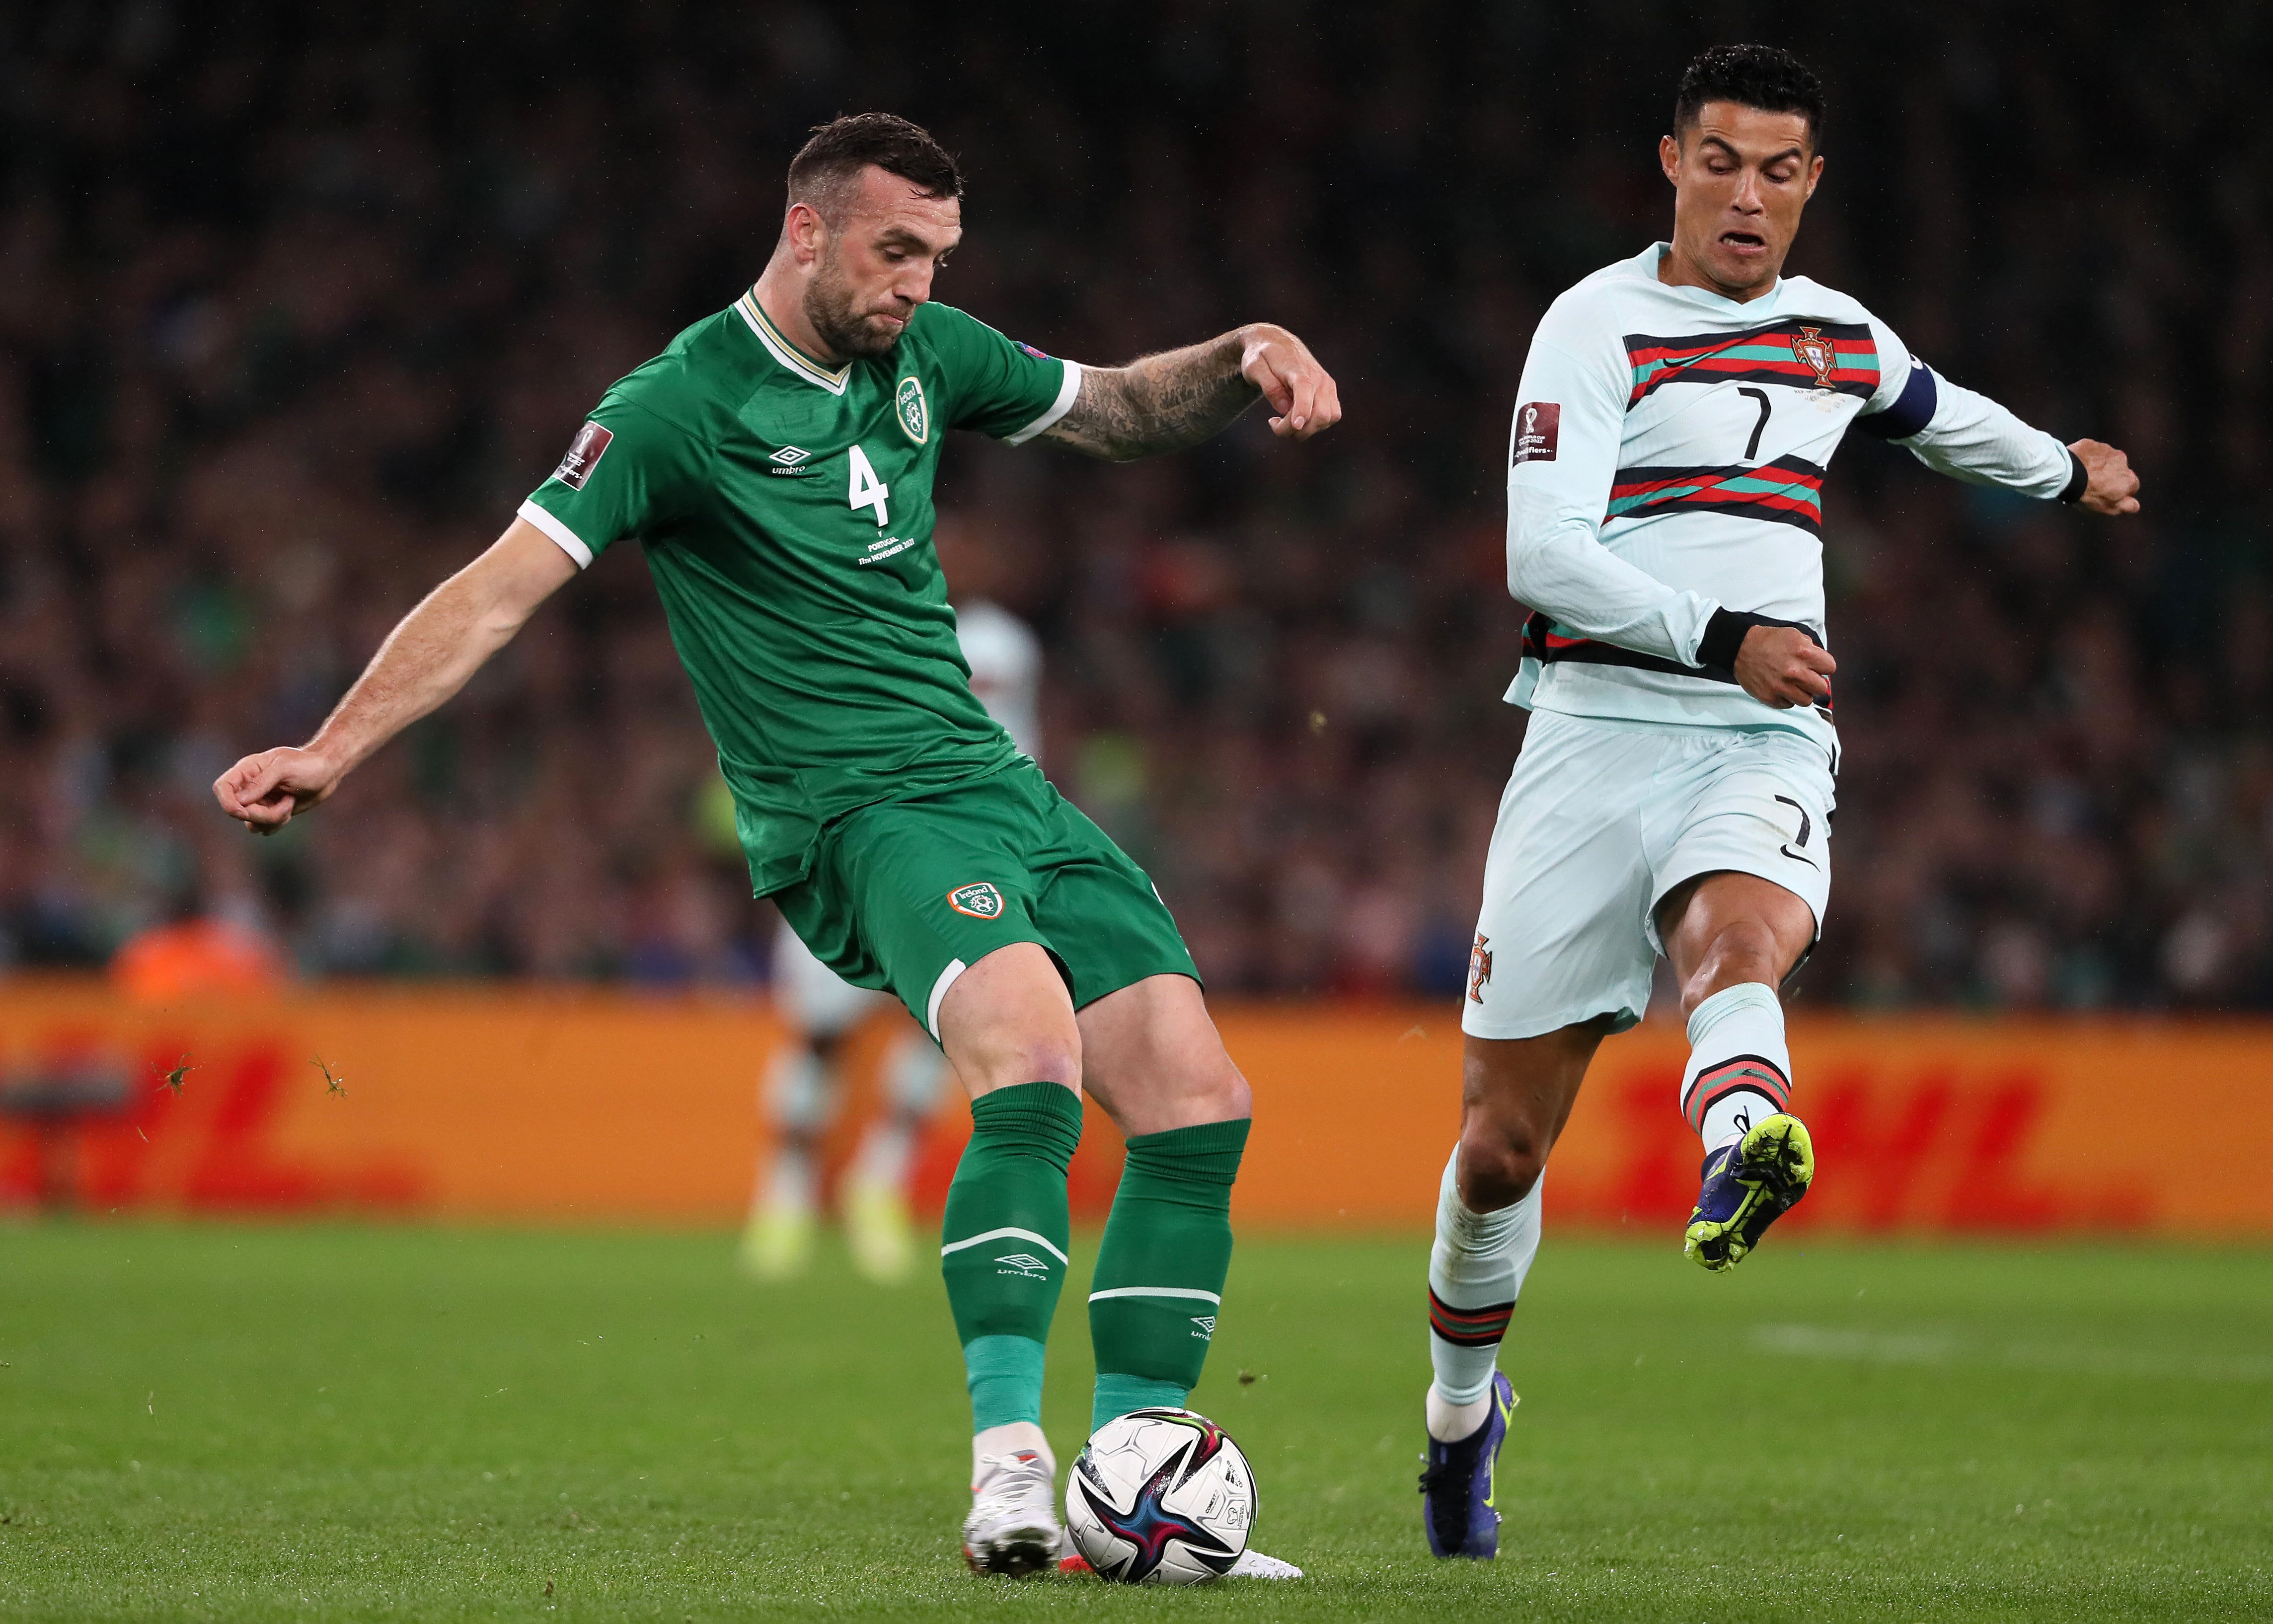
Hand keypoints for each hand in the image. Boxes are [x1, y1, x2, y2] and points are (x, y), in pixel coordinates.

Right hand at [213, 745, 343, 834]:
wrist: (327, 772)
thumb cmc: (307, 765)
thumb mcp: (284, 769)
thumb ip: (261, 783)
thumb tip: (240, 801)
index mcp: (247, 770)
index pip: (222, 787)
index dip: (227, 802)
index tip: (243, 811)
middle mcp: (249, 787)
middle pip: (237, 811)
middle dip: (262, 814)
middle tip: (286, 803)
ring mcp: (259, 801)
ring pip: (251, 823)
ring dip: (272, 819)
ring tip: (290, 802)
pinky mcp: (270, 812)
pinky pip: (263, 828)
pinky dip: (278, 823)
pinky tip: (290, 807)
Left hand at [1239, 324, 1341, 439]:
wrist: (1276, 342)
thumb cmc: (1262, 355)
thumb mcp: (1255, 368)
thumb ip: (1269, 387)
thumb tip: (1284, 408)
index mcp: (1298, 370)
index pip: (1305, 391)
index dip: (1302, 411)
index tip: (1295, 426)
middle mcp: (1319, 378)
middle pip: (1319, 414)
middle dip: (1297, 430)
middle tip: (1274, 424)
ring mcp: (1327, 386)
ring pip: (1327, 419)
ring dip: (1307, 430)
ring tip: (1285, 422)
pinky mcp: (1329, 392)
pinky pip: (1331, 416)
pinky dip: (1315, 425)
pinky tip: (1297, 418)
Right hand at [1734, 626, 1836, 709]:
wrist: (1739, 649)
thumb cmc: (1767, 641)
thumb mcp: (1794, 634)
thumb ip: (1811, 648)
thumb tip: (1820, 663)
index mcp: (1803, 653)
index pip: (1830, 667)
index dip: (1824, 667)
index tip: (1817, 667)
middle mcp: (1794, 672)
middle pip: (1822, 688)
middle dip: (1816, 682)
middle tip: (1806, 677)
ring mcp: (1782, 687)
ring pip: (1807, 701)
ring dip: (1802, 693)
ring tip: (1793, 685)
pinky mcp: (1771, 698)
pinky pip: (1790, 705)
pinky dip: (1787, 698)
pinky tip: (1781, 688)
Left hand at [2068, 439, 2139, 515]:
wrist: (2067, 474)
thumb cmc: (2088, 493)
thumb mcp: (2108, 508)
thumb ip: (2126, 506)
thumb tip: (2135, 505)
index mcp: (2128, 479)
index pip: (2132, 486)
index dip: (2121, 491)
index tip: (2109, 494)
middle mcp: (2123, 462)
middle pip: (2120, 471)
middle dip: (2111, 476)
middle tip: (2094, 484)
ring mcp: (2108, 450)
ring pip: (2107, 460)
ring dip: (2100, 466)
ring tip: (2084, 474)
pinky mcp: (2093, 444)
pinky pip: (2093, 451)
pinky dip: (2088, 457)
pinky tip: (2078, 465)